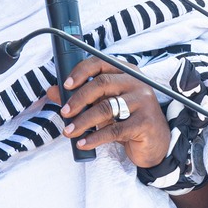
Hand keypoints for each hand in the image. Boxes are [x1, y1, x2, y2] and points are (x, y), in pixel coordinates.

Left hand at [47, 57, 171, 167]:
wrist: (155, 143)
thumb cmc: (127, 119)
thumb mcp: (104, 104)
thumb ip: (81, 96)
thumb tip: (52, 91)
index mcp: (126, 71)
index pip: (100, 63)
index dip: (80, 72)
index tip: (65, 85)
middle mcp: (137, 82)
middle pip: (102, 84)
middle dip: (79, 99)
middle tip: (64, 113)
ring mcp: (144, 101)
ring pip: (107, 107)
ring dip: (83, 121)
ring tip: (69, 132)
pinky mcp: (145, 122)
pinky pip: (115, 129)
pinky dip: (95, 137)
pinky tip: (84, 143)